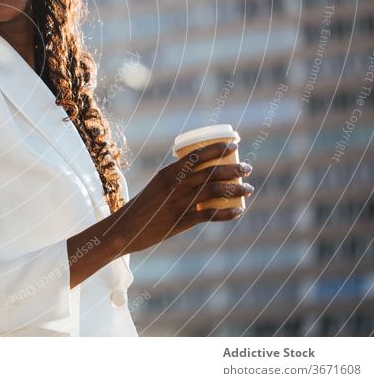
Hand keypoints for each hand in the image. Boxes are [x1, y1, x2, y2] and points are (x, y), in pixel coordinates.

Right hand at [109, 141, 252, 255]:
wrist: (125, 229)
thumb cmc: (143, 206)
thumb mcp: (157, 186)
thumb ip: (177, 181)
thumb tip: (201, 176)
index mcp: (167, 173)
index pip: (196, 155)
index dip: (217, 148)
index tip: (234, 145)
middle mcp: (174, 185)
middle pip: (210, 172)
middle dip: (233, 168)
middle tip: (247, 168)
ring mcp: (178, 203)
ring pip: (214, 191)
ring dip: (235, 188)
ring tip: (248, 188)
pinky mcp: (181, 221)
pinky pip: (209, 215)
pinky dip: (227, 213)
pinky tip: (239, 211)